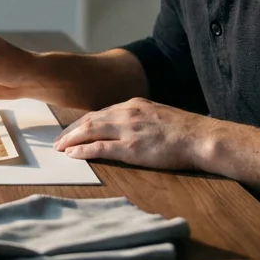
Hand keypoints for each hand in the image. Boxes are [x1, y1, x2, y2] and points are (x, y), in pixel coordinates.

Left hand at [53, 97, 217, 171]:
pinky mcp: (131, 148)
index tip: (73, 129)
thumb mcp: (159, 115)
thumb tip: (132, 129)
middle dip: (71, 130)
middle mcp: (127, 113)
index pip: (101, 112)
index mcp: (135, 104)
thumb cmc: (186, 131)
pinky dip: (82, 151)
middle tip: (58, 140)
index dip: (84, 122)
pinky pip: (99, 148)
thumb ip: (142, 118)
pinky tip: (72, 155)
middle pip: (90, 119)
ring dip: (71, 139)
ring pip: (90, 131)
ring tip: (59, 147)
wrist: (202, 138)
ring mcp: (128, 129)